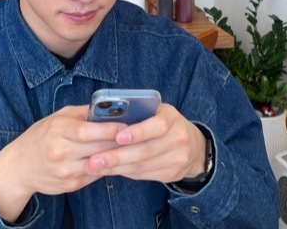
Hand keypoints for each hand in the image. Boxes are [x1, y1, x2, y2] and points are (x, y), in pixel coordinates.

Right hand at [0, 105, 125, 221]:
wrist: (19, 166)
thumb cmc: (41, 136)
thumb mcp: (57, 117)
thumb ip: (82, 113)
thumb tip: (108, 108)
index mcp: (57, 131)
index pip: (87, 131)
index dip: (108, 129)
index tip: (127, 125)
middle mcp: (60, 152)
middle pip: (96, 148)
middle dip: (118, 142)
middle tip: (137, 136)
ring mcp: (65, 172)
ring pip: (99, 164)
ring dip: (116, 156)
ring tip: (132, 147)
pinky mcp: (70, 186)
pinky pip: (95, 175)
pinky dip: (106, 166)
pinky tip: (116, 159)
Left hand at [83, 103, 206, 183]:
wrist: (193, 145)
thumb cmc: (163, 122)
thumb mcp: (155, 111)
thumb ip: (137, 113)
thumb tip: (105, 120)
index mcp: (171, 117)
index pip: (157, 125)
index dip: (138, 132)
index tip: (117, 137)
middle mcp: (178, 138)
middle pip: (145, 150)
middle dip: (116, 156)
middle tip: (93, 160)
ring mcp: (177, 159)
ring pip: (142, 166)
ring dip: (115, 167)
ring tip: (94, 167)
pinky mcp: (172, 174)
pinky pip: (143, 174)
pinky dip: (124, 172)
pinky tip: (109, 170)